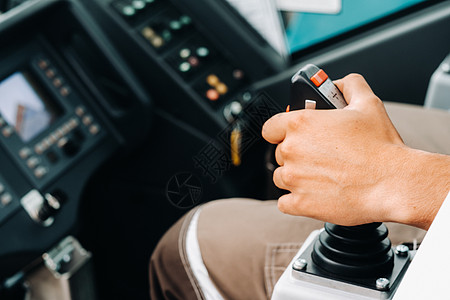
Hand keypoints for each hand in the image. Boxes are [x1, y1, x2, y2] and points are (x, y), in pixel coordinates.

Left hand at [262, 74, 449, 228]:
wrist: (393, 183)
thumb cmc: (381, 147)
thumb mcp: (367, 103)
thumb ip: (348, 86)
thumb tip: (338, 84)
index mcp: (301, 124)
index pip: (270, 127)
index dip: (279, 131)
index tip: (289, 136)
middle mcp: (292, 150)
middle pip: (280, 153)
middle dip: (296, 155)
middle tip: (319, 157)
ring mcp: (293, 179)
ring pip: (281, 177)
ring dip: (296, 177)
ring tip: (321, 176)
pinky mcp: (300, 203)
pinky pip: (285, 203)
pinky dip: (296, 200)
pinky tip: (315, 194)